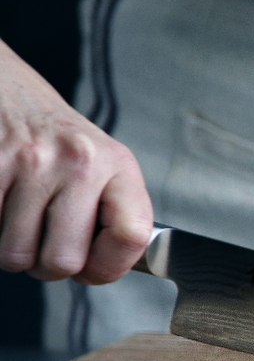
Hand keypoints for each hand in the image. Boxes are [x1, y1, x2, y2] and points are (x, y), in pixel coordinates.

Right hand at [0, 40, 151, 283]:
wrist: (7, 90)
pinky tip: (1, 205)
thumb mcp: (104, 167)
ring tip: (19, 218)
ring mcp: (30, 161)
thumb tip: (102, 270)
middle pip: (63, 261)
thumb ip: (113, 216)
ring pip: (14, 255)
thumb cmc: (57, 141)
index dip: (109, 267)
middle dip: (47, 265)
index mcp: (118, 166)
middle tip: (43, 242)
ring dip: (11, 250)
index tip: (92, 268)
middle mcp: (80, 161)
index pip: (132, 237)